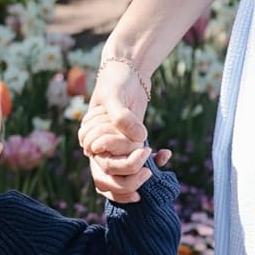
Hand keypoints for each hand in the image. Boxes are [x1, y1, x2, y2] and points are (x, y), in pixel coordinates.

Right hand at [79, 64, 167, 203]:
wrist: (128, 71)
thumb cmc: (116, 81)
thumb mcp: (115, 95)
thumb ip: (122, 116)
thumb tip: (140, 139)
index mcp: (89, 140)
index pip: (101, 166)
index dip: (120, 166)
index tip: (142, 151)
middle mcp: (99, 149)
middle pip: (108, 180)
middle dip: (128, 181)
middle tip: (148, 172)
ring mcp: (115, 150)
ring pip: (119, 181)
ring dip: (135, 182)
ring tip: (153, 172)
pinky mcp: (130, 147)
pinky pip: (136, 167)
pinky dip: (153, 165)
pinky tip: (165, 153)